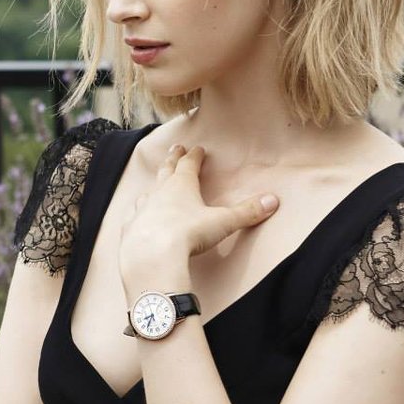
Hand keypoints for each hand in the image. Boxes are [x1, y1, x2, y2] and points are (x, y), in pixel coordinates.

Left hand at [116, 143, 279, 281]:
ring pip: (149, 191)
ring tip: (156, 181)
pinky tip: (136, 212)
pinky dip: (137, 211)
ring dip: (154, 185)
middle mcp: (159, 192)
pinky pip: (134, 214)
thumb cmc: (188, 234)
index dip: (194, 156)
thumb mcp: (223, 222)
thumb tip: (273, 201)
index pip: (189, 165)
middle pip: (167, 171)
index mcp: (182, 185)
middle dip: (173, 159)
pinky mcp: (130, 228)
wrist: (152, 255)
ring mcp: (142, 209)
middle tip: (175, 148)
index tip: (197, 148)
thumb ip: (247, 212)